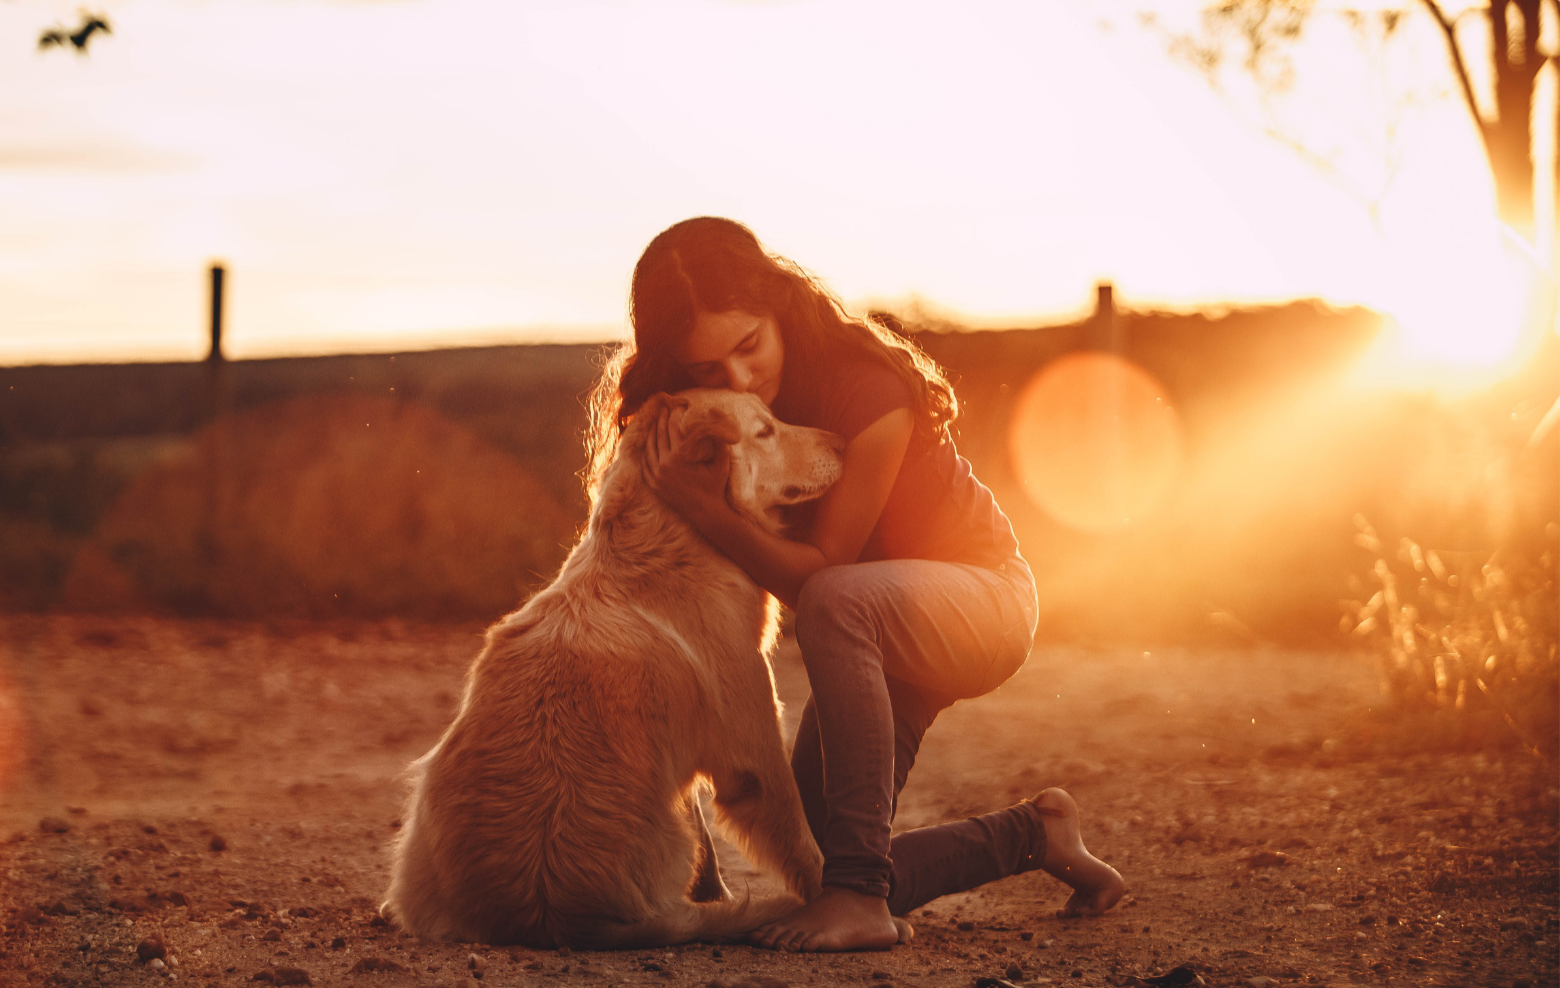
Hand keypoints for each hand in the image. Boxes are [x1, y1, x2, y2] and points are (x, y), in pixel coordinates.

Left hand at [642, 405, 730, 522]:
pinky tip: (647, 445)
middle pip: (660, 434)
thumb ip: (720, 441)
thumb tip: (718, 420)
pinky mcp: (654, 485)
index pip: (675, 427)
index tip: (679, 406)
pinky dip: (645, 452)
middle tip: (664, 408)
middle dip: (662, 419)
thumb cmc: (716, 487)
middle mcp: (666, 464)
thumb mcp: (722, 463)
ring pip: (649, 448)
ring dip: (651, 433)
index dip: (676, 414)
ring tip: (655, 423)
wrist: (706, 513)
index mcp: (681, 456)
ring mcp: (658, 475)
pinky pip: (645, 464)